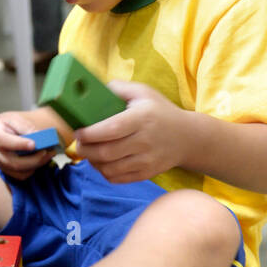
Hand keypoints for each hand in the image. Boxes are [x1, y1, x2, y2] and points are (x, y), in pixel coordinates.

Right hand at [0, 111, 55, 180]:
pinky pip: (21, 175)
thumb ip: (26, 127)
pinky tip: (40, 159)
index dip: (20, 144)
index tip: (34, 144)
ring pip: (19, 171)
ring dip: (37, 164)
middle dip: (34, 159)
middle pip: (14, 162)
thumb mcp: (15, 119)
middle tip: (49, 152)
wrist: (0, 132)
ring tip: (49, 154)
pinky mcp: (6, 170)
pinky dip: (33, 169)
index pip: (5, 142)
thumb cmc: (9, 124)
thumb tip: (39, 136)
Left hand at [74, 82, 190, 183]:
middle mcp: (145, 141)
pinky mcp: (146, 173)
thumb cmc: (159, 111)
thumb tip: (91, 90)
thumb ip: (118, 88)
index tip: (79, 131)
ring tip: (89, 152)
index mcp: (142, 118)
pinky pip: (117, 178)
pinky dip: (103, 172)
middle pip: (106, 152)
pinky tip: (101, 162)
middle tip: (78, 143)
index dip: (90, 133)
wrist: (187, 138)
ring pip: (109, 168)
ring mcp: (146, 160)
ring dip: (92, 162)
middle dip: (85, 149)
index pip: (111, 129)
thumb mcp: (144, 92)